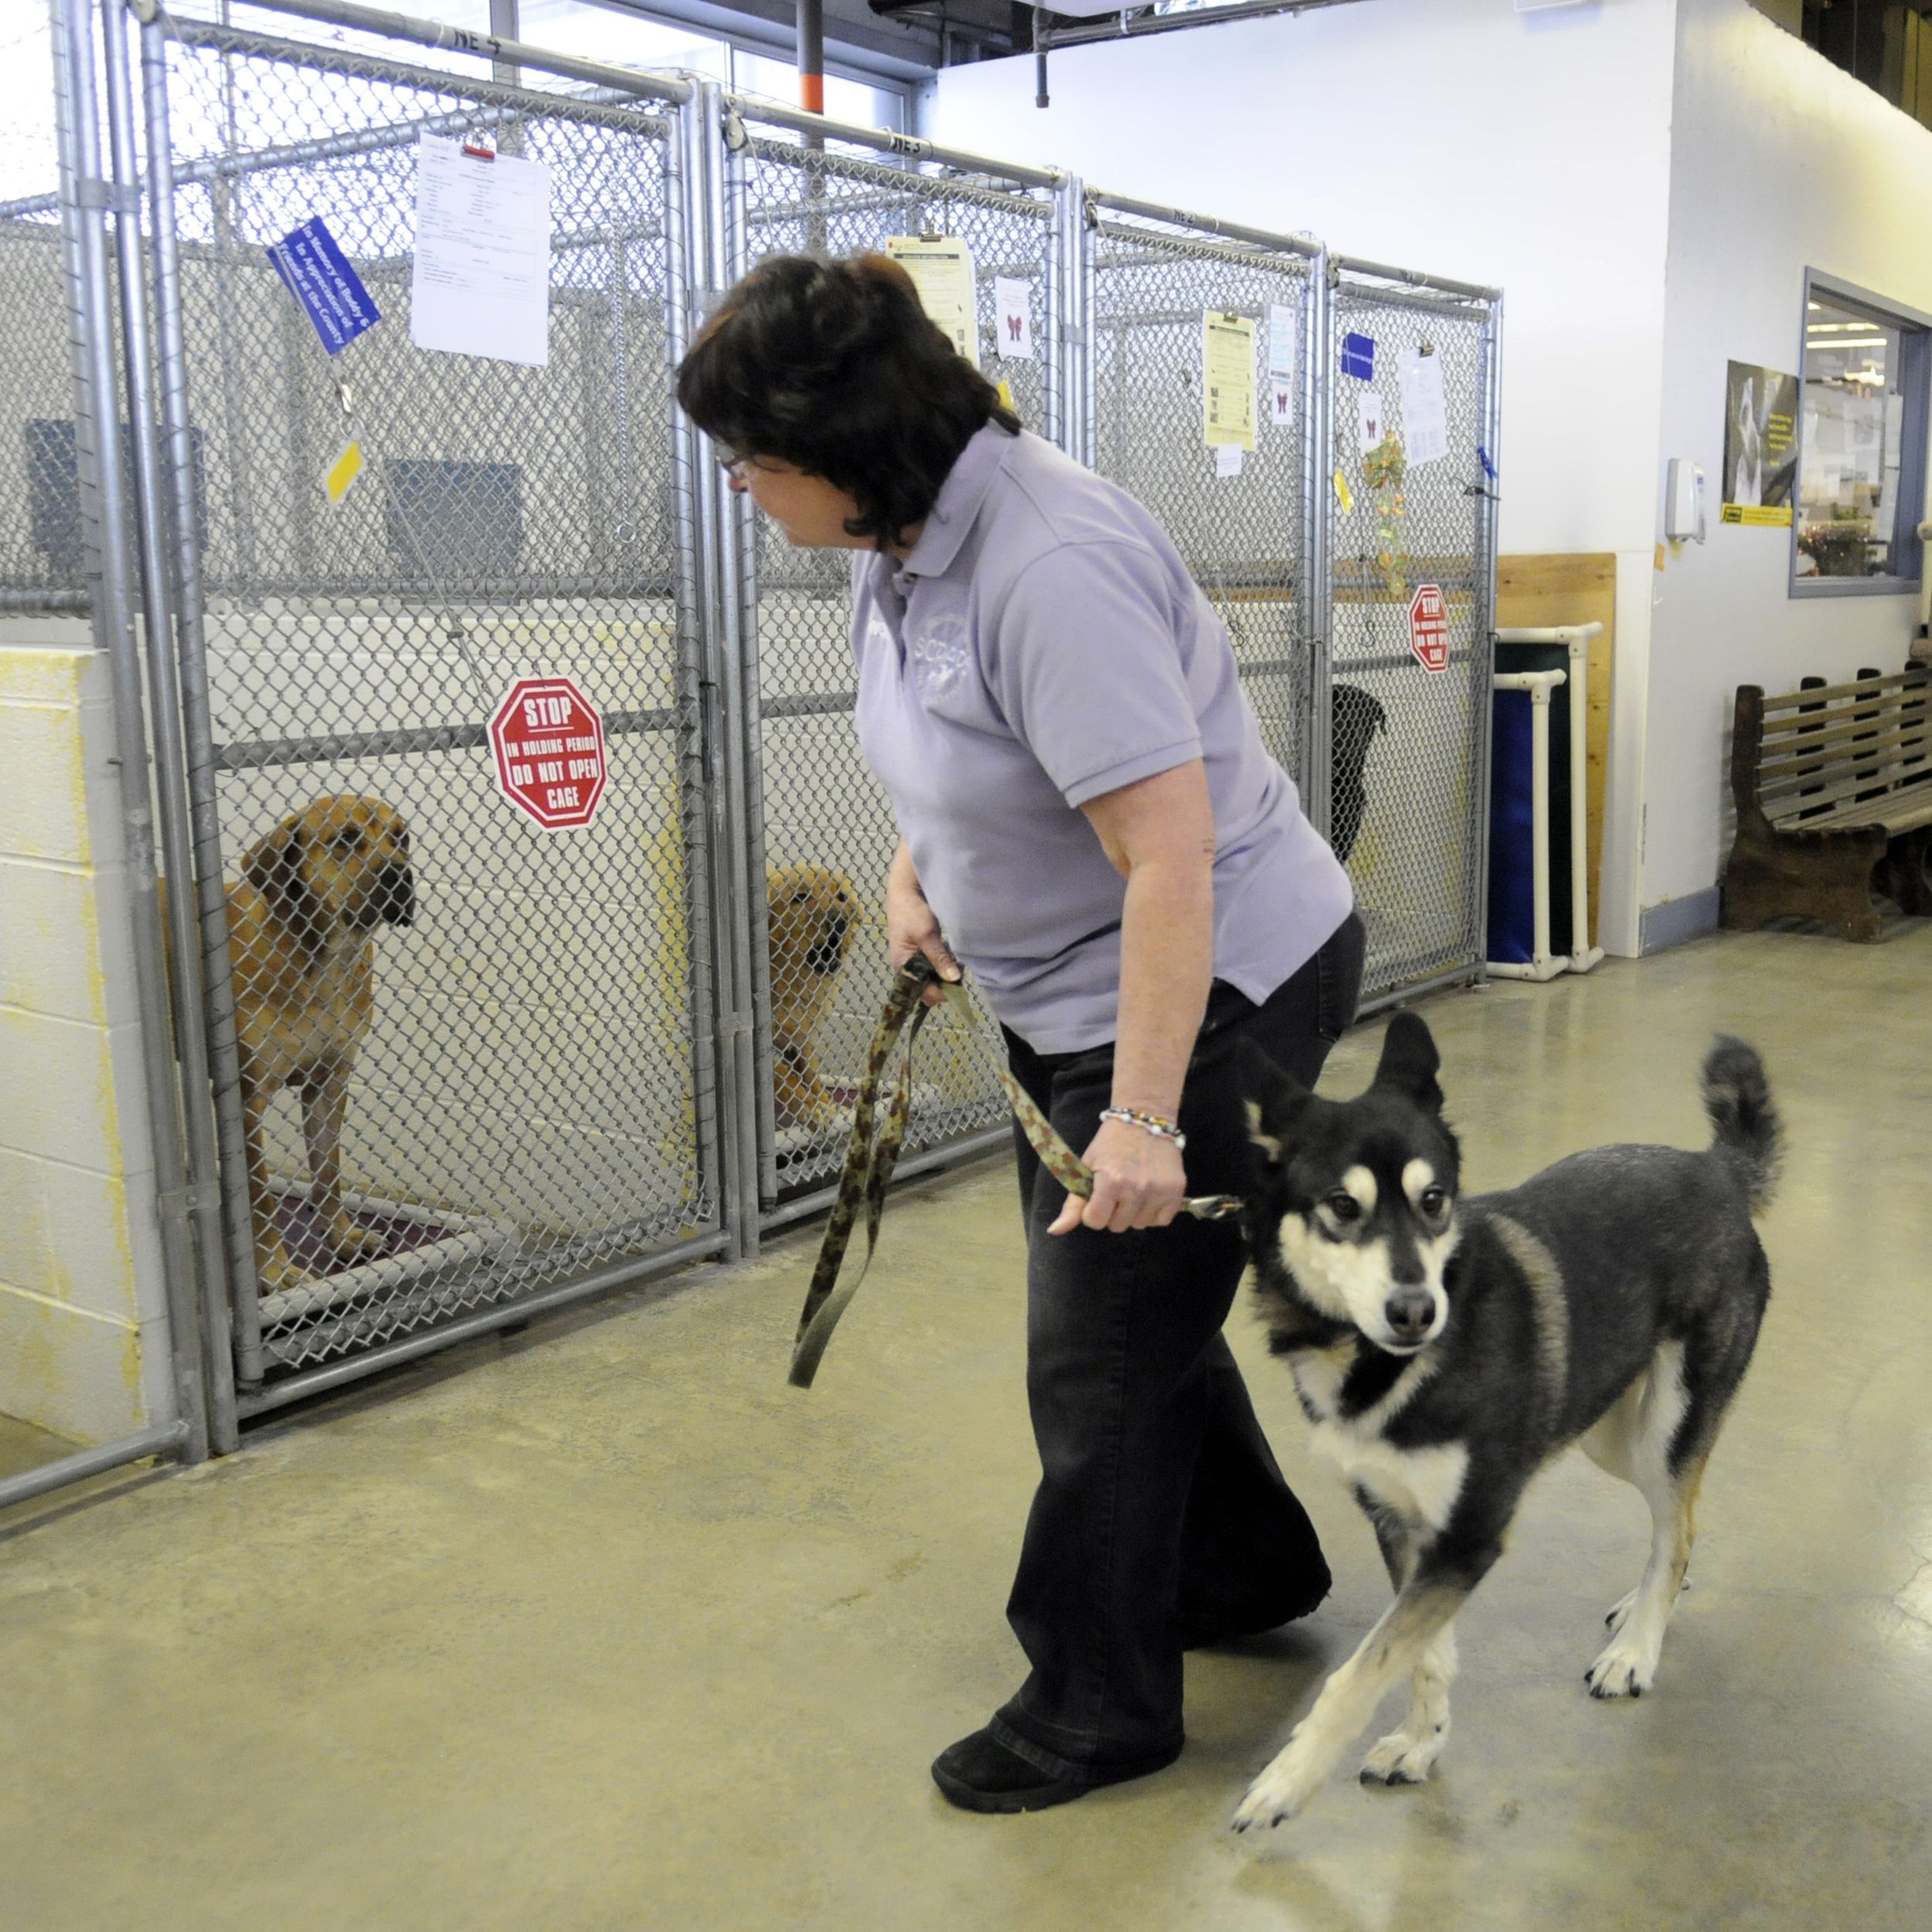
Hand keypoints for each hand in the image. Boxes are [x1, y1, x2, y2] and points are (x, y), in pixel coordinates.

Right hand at [885, 866, 960, 1007]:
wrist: (905, 891)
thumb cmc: (911, 912)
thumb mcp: (926, 934)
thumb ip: (939, 957)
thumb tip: (953, 979)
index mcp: (903, 967)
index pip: (924, 993)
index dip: (942, 992)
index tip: (958, 980)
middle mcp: (907, 968)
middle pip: (929, 989)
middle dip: (945, 983)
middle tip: (960, 969)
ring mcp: (914, 961)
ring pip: (933, 979)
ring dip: (946, 974)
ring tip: (958, 962)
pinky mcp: (921, 953)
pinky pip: (934, 967)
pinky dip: (944, 965)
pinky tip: (952, 956)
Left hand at [1049, 1117, 1186, 1233]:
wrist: (1144, 1120)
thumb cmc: (1110, 1144)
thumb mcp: (1086, 1167)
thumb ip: (1073, 1203)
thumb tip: (1055, 1231)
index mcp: (1110, 1182)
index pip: (1095, 1221)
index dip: (1092, 1211)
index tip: (1097, 1196)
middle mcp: (1136, 1189)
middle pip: (1118, 1226)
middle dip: (1113, 1212)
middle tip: (1117, 1190)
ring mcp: (1158, 1191)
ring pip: (1139, 1225)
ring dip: (1134, 1212)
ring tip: (1134, 1188)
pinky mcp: (1176, 1191)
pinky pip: (1161, 1221)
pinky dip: (1154, 1212)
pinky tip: (1149, 1194)